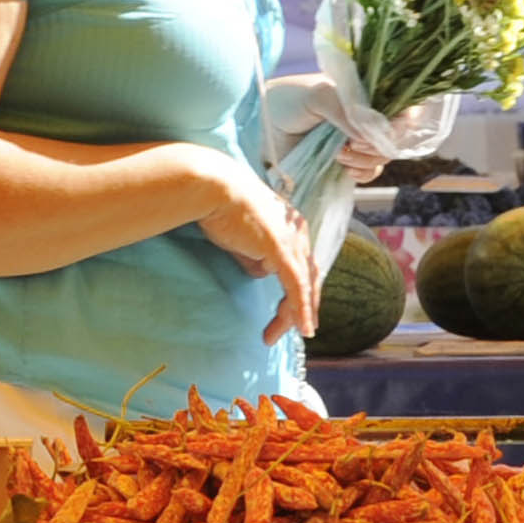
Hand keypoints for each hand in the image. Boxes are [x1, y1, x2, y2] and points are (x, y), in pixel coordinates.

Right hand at [181, 152, 320, 341]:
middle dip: (305, 306)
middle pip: (309, 278)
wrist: (213, 188)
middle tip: (301, 330)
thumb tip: (260, 272)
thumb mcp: (243, 238)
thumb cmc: (222, 208)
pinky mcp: (281, 249)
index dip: (303, 291)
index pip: (304, 266)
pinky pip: (296, 286)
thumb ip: (255, 256)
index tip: (294, 311)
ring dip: (297, 313)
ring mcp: (292, 240)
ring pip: (304, 286)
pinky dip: (300, 309)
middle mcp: (299, 232)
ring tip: (290, 334)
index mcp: (292, 227)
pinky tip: (302, 328)